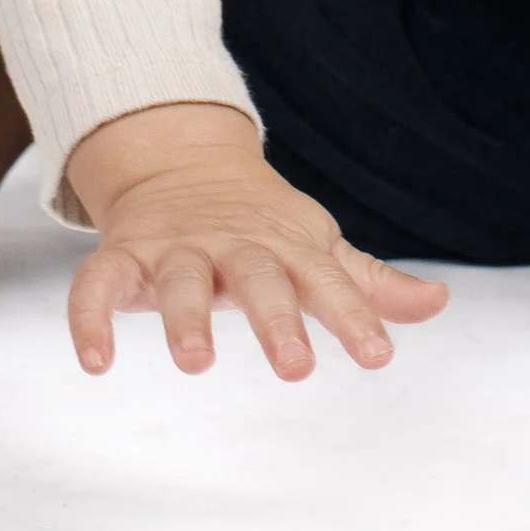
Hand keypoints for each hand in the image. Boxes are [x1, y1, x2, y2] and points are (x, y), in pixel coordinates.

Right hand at [62, 101, 449, 381]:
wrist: (182, 161)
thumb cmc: (263, 222)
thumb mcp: (316, 247)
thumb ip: (367, 283)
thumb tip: (439, 304)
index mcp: (286, 247)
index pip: (327, 281)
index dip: (353, 317)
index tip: (379, 357)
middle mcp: (233, 245)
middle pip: (258, 278)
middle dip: (275, 320)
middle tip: (296, 368)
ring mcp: (176, 247)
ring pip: (181, 279)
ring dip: (186, 318)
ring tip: (196, 362)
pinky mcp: (125, 255)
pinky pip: (99, 283)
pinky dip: (90, 318)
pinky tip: (95, 363)